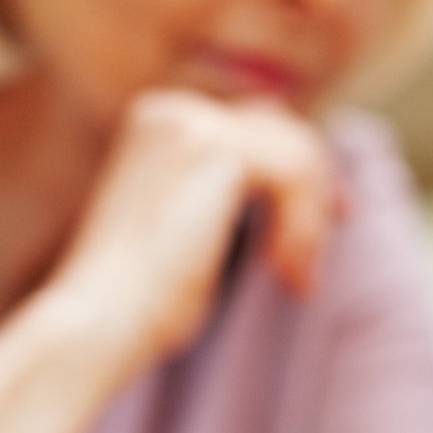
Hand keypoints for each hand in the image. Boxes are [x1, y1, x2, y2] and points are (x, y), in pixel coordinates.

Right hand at [49, 89, 339, 372]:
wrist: (99, 323)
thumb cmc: (139, 301)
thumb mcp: (190, 231)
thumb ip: (228, 196)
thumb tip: (293, 185)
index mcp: (158, 121)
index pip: (256, 124)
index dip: (301, 169)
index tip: (328, 217)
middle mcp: (170, 109)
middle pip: (283, 128)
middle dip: (315, 184)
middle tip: (332, 235)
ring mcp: (190, 122)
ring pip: (298, 152)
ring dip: (310, 218)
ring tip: (296, 276)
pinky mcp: (213, 149)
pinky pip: (297, 174)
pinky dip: (305, 227)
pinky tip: (290, 274)